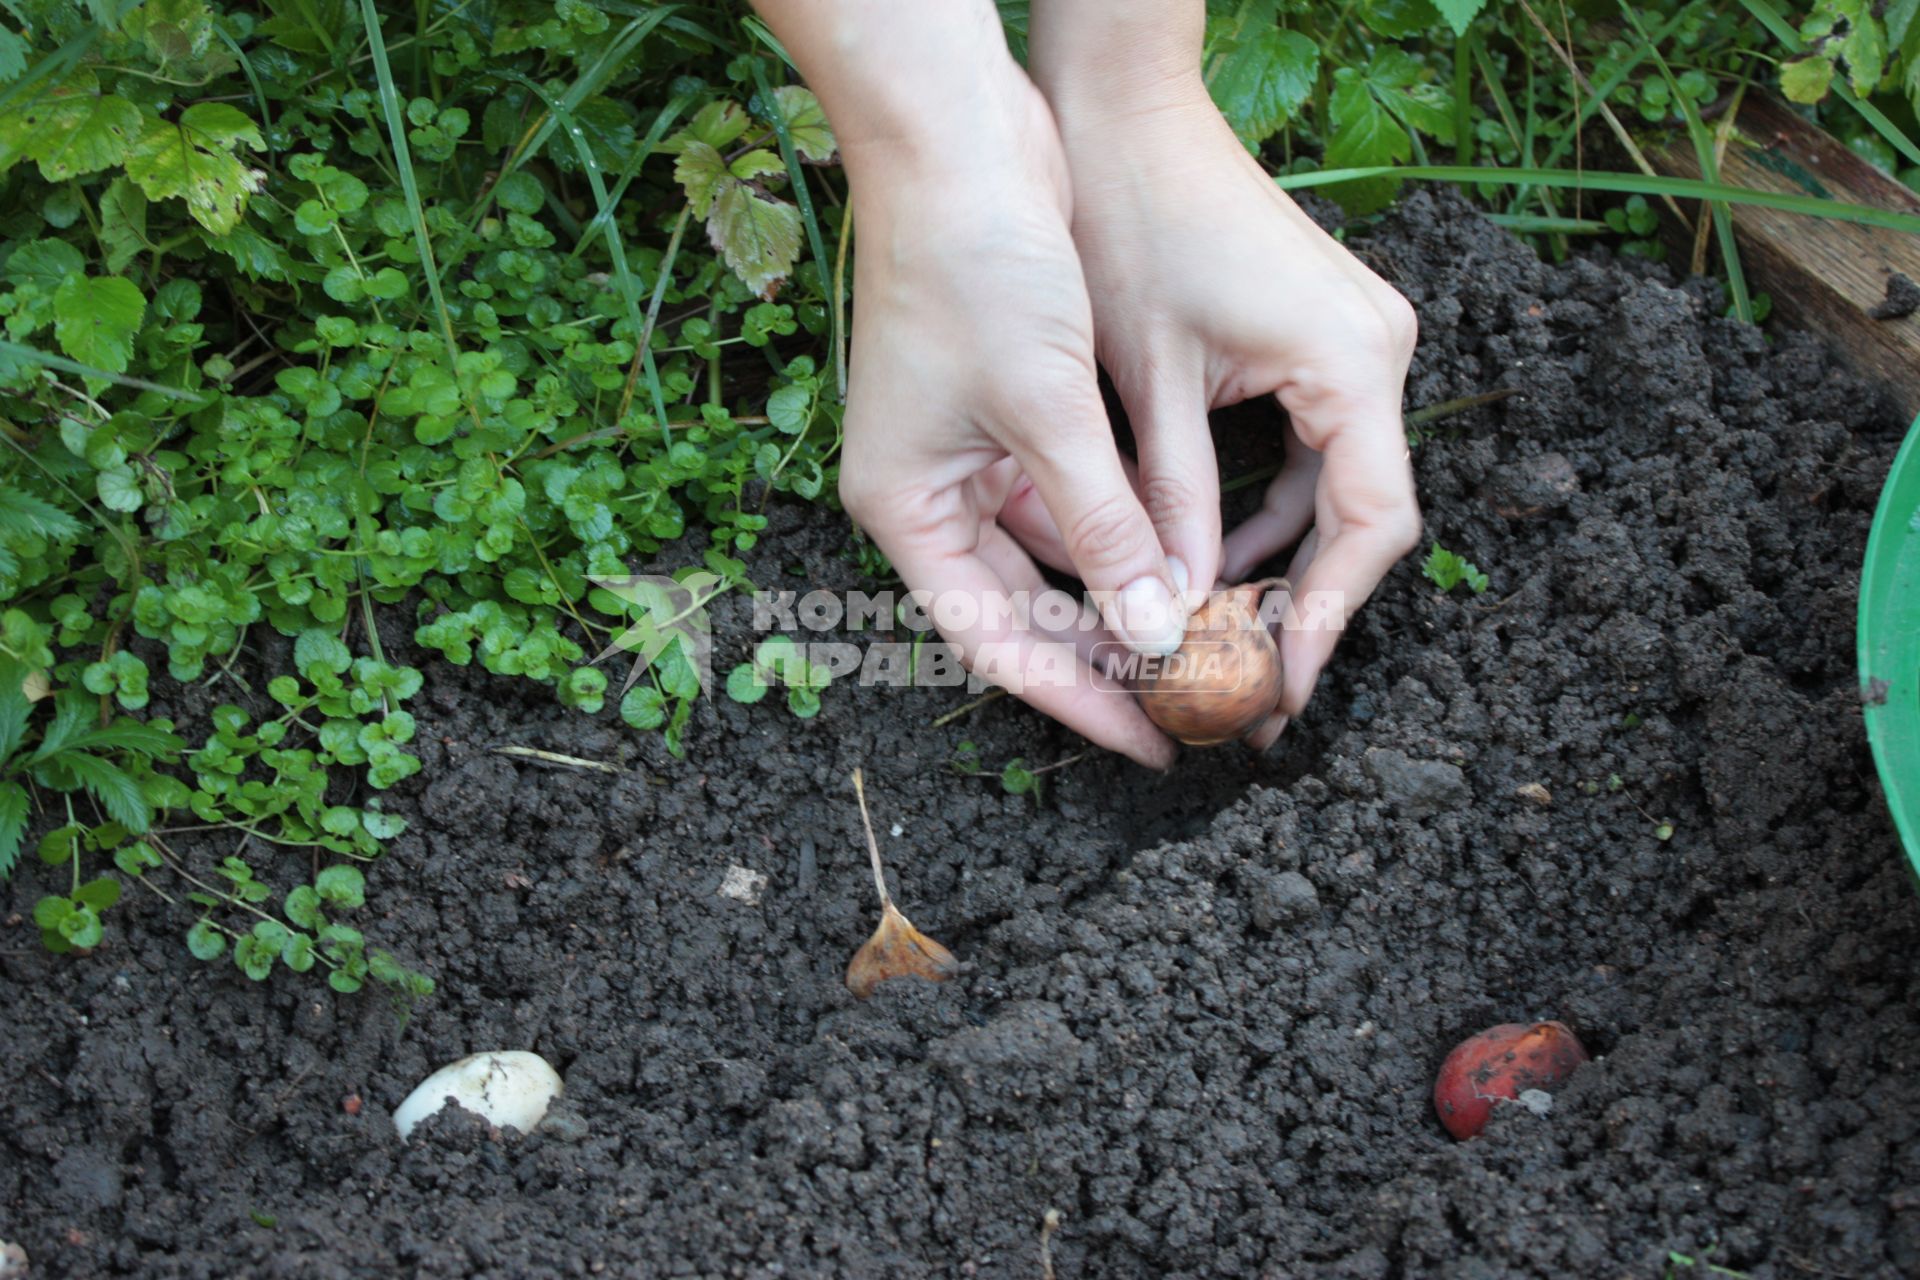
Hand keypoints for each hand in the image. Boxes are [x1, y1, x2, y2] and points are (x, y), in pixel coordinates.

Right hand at [839, 78, 1193, 767]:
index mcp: (904, 509)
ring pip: (1051, 555)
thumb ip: (1103, 529)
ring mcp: (968, 451)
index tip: (1148, 743)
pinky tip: (1181, 554)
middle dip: (1104, 656)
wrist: (958, 137)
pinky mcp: (1010, 410)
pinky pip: (1068, 496)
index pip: (994, 641)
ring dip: (1119, 591)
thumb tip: (1154, 631)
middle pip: (1021, 609)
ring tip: (1200, 638)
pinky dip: (1121, 526)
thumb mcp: (1048, 411)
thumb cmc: (975, 265)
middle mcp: (929, 492)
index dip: (1074, 700)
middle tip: (1189, 702)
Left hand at [1037, 57, 1421, 745]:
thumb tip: (1170, 616)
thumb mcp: (1142, 385)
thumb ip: (1165, 505)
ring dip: (1282, 561)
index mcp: (1351, 361)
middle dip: (1306, 603)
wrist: (1125, 109)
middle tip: (1251, 688)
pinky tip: (1213, 560)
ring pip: (1338, 486)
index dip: (1329, 617)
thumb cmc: (1126, 223)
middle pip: (1365, 513)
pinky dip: (1268, 507)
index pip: (1370, 524)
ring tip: (1225, 642)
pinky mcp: (1327, 337)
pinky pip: (1314, 448)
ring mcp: (1360, 340)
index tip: (1283, 689)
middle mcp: (1379, 350)